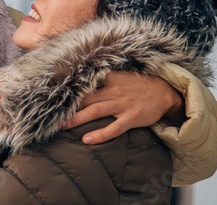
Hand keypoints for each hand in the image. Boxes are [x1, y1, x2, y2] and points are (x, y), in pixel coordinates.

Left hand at [61, 71, 185, 144]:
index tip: (53, 98)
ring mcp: (123, 104)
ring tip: (62, 126)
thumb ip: (102, 79)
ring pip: (95, 112)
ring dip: (76, 119)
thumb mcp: (120, 76)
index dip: (69, 92)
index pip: (85, 85)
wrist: (165, 92)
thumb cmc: (139, 85)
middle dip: (67, 108)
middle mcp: (113, 91)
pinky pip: (114, 128)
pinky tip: (87, 139)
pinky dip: (100, 134)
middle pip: (85, 100)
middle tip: (51, 116)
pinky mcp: (132, 117)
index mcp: (109, 80)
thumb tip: (81, 82)